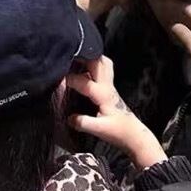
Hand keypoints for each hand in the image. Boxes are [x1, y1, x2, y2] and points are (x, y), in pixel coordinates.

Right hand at [67, 56, 165, 170]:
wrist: (133, 134)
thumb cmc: (119, 131)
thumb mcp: (99, 130)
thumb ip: (83, 123)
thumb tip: (69, 118)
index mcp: (103, 94)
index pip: (84, 81)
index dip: (69, 79)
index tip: (57, 79)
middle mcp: (107, 86)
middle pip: (98, 62)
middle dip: (83, 56)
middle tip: (68, 56)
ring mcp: (109, 86)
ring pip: (103, 63)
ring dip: (90, 58)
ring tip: (76, 59)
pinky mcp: (109, 89)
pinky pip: (102, 70)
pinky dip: (93, 65)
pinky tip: (83, 70)